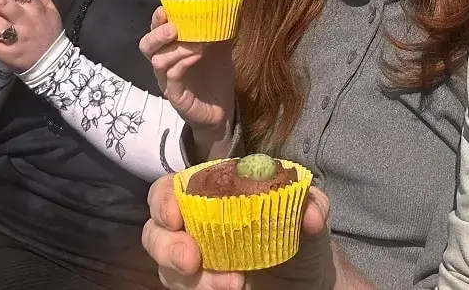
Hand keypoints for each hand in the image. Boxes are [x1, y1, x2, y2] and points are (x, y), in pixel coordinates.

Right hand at [140, 7, 235, 149]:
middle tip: (173, 28)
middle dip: (157, 33)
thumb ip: (219, 28)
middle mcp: (164, 64)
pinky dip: (183, 64)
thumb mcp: (220, 47)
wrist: (223, 108)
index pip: (155, 30)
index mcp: (171, 48)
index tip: (166, 9)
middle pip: (146, 46)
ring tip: (196, 43)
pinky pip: (173, 78)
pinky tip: (197, 56)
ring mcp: (167, 81)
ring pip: (158, 61)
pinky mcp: (176, 96)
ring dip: (176, 48)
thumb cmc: (215, 74)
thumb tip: (226, 7)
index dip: (157, 19)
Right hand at [141, 175, 335, 289]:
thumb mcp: (312, 212)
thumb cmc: (303, 235)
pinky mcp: (202, 287)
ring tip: (233, 284)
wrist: (312, 282)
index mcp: (213, 194)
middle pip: (155, 232)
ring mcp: (197, 263)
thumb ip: (312, 204)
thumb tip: (310, 214)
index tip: (175, 216)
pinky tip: (235, 288)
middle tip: (191, 260)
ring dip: (192, 281)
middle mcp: (196, 227)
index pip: (170, 189)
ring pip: (168, 270)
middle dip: (165, 246)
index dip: (163, 199)